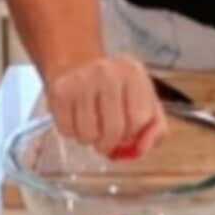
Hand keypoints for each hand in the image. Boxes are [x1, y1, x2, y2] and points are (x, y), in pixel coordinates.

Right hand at [45, 55, 167, 158]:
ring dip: (90, 140)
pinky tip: (76, 121)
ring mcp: (80, 81)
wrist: (77, 64)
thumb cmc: (115, 88)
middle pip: (113, 130)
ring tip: (91, 127)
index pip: (139, 119)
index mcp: (133, 73)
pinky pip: (66, 130)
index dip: (133, 135)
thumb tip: (141, 150)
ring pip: (88, 134)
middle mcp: (107, 73)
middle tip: (107, 141)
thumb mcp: (145, 100)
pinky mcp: (58, 91)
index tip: (127, 135)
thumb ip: (156, 129)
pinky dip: (72, 133)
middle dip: (110, 144)